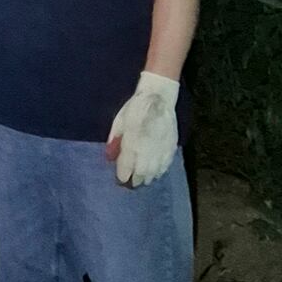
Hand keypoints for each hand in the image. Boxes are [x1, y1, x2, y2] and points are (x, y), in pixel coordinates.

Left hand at [106, 71, 179, 187]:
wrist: (159, 97)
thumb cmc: (135, 108)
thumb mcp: (119, 121)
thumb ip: (115, 140)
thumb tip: (109, 157)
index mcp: (132, 140)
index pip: (127, 165)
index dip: (123, 175)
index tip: (120, 180)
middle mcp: (147, 147)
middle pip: (142, 172)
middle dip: (135, 180)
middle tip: (131, 184)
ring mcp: (161, 147)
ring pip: (155, 171)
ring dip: (147, 178)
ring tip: (142, 180)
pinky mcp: (171, 146)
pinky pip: (165, 165)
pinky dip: (159, 171)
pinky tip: (155, 173)